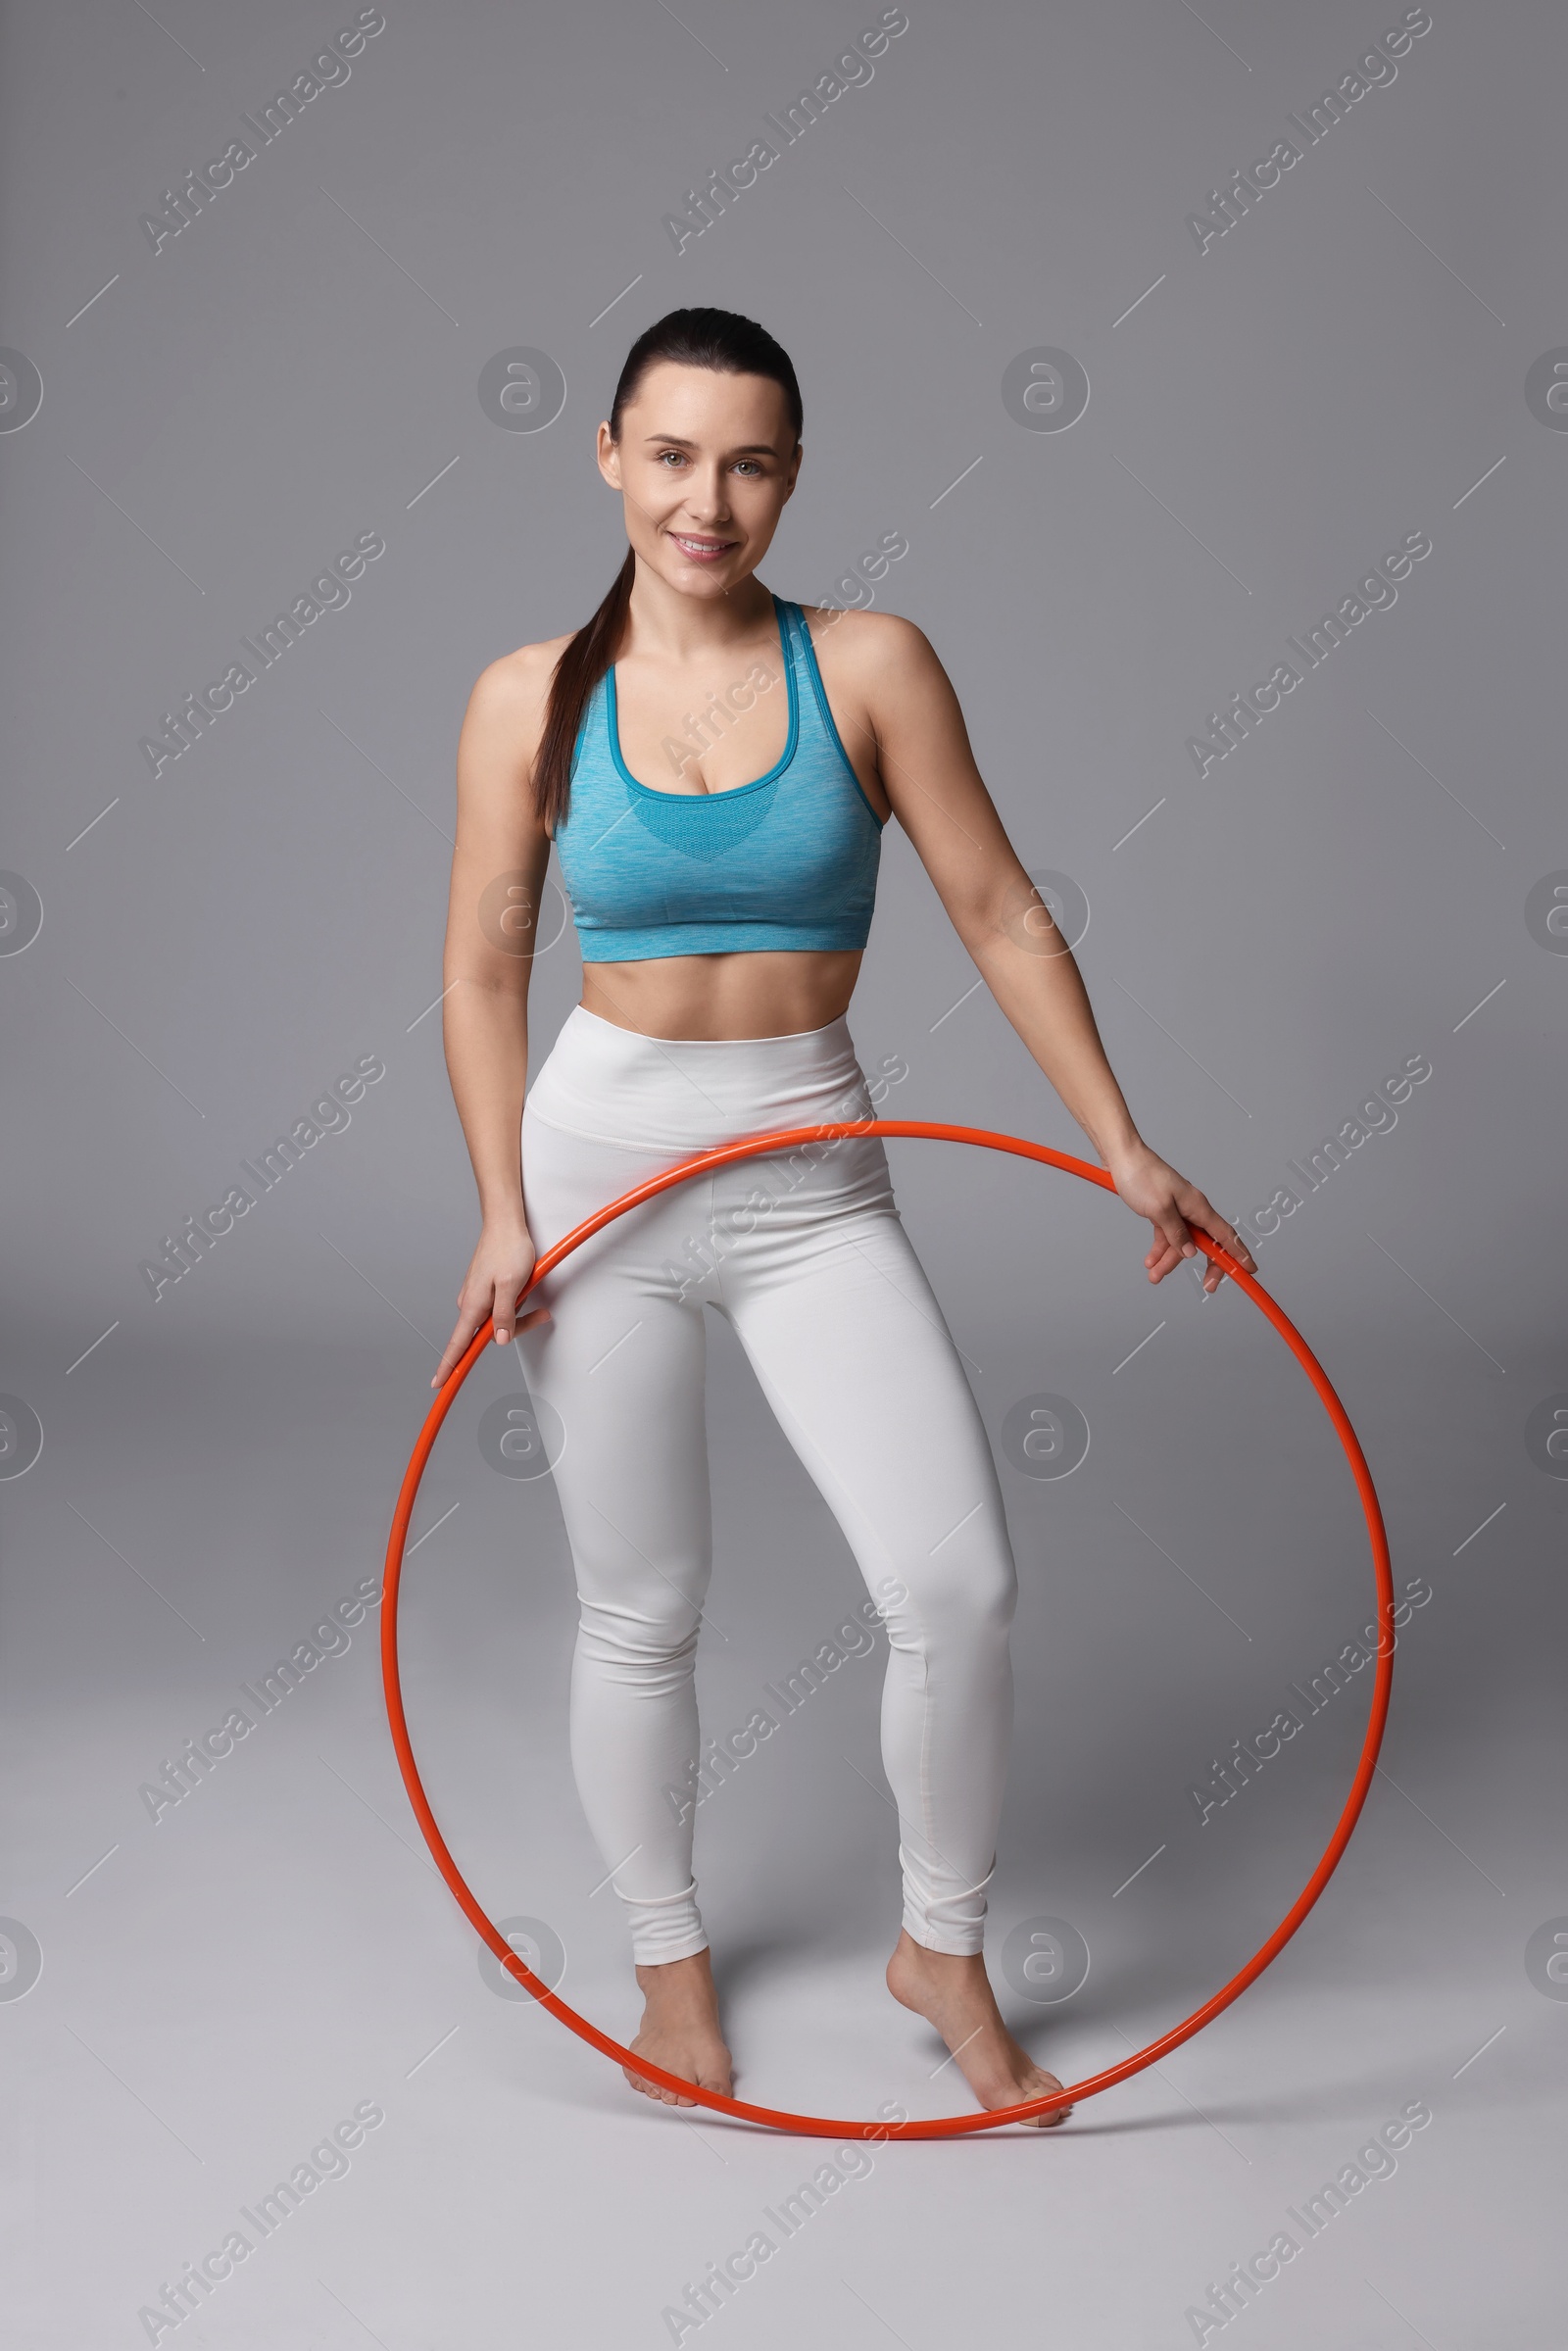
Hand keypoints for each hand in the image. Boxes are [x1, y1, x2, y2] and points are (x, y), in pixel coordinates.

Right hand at [431, 1215, 549, 1388]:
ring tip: (532, 1293)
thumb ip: (504, 1315)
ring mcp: (477, 1295)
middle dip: (515, 1329)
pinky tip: (524, 1288)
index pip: (457, 1343)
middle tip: (539, 1315)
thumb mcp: (513, 1285)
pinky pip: (499, 1307)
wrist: (505, 1223)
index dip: (449, 1366)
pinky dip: (515, 1303)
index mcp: (473, 1305)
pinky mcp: (485, 1289)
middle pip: (487, 1334)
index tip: (439, 1383)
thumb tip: (497, 1340)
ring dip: (519, 1313)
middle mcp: (470, 1303)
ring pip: (497, 1320)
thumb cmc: (508, 1248)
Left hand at [1106, 1141, 1256, 1295]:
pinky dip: (1160, 1249)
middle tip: (1207, 1286)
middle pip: (1206, 1243)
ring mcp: (1178, 1210)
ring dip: (1170, 1260)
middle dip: (1206, 1265)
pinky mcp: (1163, 1211)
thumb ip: (1175, 1232)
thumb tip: (1190, 1252)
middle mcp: (1192, 1209)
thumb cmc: (1141, 1176)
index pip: (1225, 1235)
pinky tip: (1150, 1261)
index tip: (1249, 1270)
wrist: (1121, 1157)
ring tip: (1154, 1275)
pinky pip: (1167, 1235)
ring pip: (1182, 1242)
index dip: (1239, 1253)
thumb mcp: (1159, 1208)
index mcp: (1198, 1206)